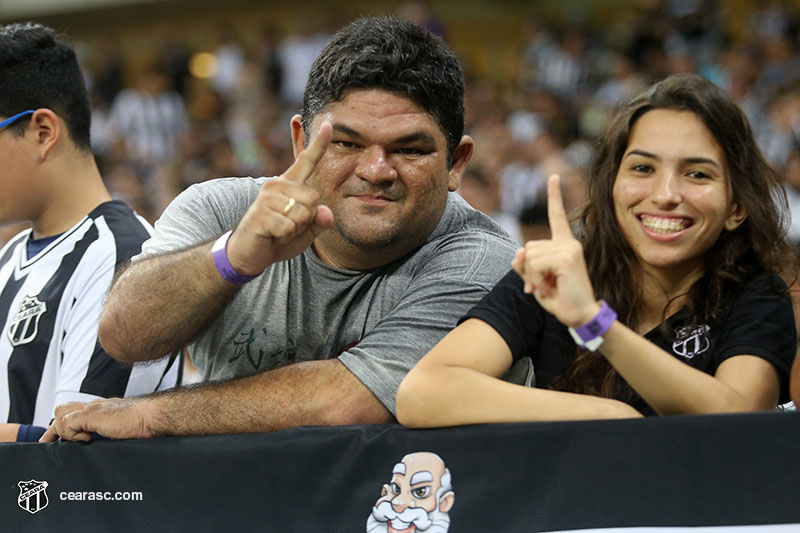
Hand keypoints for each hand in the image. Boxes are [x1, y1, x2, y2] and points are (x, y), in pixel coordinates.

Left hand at [39, 398, 154, 441]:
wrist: (154, 416)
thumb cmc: (147, 424)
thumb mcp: (124, 431)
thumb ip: (112, 434)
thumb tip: (107, 447)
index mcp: (104, 410)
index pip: (76, 412)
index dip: (64, 425)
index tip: (56, 440)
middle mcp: (96, 406)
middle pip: (63, 410)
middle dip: (54, 429)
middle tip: (51, 443)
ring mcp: (93, 409)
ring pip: (61, 414)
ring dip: (64, 431)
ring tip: (79, 441)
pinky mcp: (91, 414)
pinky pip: (67, 423)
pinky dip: (72, 434)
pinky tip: (88, 438)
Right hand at [225, 121, 334, 275]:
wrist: (249, 254)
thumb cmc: (279, 237)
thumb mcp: (306, 230)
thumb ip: (319, 221)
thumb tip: (326, 212)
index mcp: (290, 184)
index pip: (307, 161)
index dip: (320, 144)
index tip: (329, 124)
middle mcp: (277, 184)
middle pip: (314, 198)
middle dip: (308, 219)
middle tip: (288, 225)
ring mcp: (267, 198)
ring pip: (303, 214)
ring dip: (296, 229)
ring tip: (279, 230)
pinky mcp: (261, 214)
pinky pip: (290, 227)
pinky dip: (285, 237)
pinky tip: (272, 235)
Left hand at [511, 174, 599, 327]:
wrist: (580, 316)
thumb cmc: (560, 298)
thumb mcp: (536, 280)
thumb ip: (524, 265)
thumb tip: (518, 251)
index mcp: (565, 245)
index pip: (557, 217)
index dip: (554, 196)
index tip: (553, 176)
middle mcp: (569, 243)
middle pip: (528, 247)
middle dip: (528, 270)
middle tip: (545, 285)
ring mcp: (569, 249)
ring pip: (529, 256)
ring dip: (532, 276)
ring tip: (549, 287)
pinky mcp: (566, 258)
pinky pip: (534, 264)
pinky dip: (535, 280)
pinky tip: (549, 288)